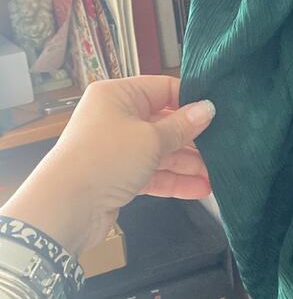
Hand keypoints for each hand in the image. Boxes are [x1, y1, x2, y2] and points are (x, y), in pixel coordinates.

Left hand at [0, 76, 215, 253]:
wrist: (65, 209)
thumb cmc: (106, 159)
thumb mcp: (151, 138)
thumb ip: (183, 126)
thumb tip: (209, 108)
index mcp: (119, 95)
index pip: (163, 89)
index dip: (190, 101)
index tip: (217, 114)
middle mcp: (118, 117)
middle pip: (165, 122)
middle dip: (193, 139)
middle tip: (222, 148)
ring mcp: (119, 148)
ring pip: (161, 150)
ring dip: (188, 163)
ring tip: (216, 175)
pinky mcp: (120, 175)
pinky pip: (153, 172)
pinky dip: (174, 180)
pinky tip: (200, 188)